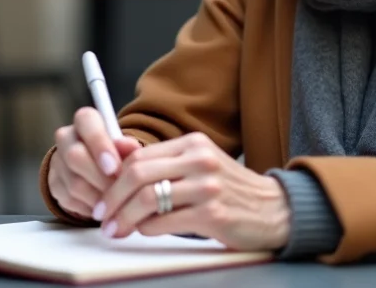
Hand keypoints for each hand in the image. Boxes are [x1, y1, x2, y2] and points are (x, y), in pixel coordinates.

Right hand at [48, 107, 141, 218]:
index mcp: (85, 121)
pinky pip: (70, 201)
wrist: (93, 169)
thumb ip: (128, 147)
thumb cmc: (113, 153)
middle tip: (119, 190)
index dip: (99, 144)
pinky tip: (104, 207)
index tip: (114, 167)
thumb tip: (132, 147)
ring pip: (74, 183)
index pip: (86, 121)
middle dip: (100, 177)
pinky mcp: (54, 185)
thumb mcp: (123, 147)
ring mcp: (57, 162)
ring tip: (116, 202)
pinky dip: (91, 207)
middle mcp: (66, 138)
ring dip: (98, 197)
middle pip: (74, 156)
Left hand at [96, 132, 290, 250]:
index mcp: (193, 143)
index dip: (114, 178)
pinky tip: (143, 232)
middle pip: (138, 174)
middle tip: (101, 216)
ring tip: (115, 229)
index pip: (140, 156)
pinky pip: (165, 222)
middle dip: (112, 198)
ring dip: (124, 218)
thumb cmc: (230, 190)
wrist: (274, 209)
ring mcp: (207, 186)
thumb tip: (119, 178)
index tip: (103, 196)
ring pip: (148, 199)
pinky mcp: (212, 214)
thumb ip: (167, 166)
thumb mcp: (200, 166)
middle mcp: (200, 160)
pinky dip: (147, 229)